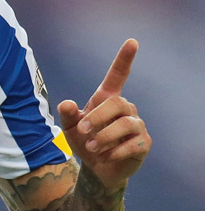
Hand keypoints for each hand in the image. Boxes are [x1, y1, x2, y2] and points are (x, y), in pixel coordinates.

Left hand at [57, 39, 150, 194]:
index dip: (124, 59)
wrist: (97, 168)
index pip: (118, 75)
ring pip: (125, 124)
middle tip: (82, 131)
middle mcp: (125, 108)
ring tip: (92, 147)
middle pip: (117, 103)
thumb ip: (68, 115)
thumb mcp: (70, 128)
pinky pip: (133, 144)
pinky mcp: (143, 143)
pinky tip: (105, 156)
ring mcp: (137, 126)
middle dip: (98, 117)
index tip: (132, 42)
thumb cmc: (85, 141)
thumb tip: (67, 103)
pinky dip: (115, 151)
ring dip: (105, 136)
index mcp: (107, 99)